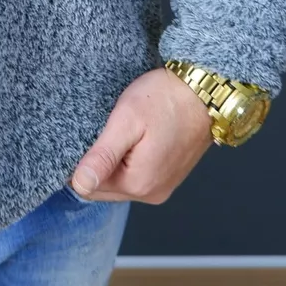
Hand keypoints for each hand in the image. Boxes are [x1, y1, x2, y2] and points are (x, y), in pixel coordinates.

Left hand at [69, 67, 213, 203]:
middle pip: (105, 187)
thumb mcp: (126, 121)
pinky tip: (134, 138)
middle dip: (99, 163)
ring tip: (123, 132)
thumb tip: (79, 184)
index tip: (91, 135)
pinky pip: (137, 176)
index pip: (89, 187)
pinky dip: (129, 161)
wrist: (205, 91)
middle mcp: (152, 193)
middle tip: (108, 130)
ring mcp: (163, 187)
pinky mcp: (169, 176)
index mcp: (139, 184)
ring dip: (114, 161)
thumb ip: (103, 156)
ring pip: (120, 182)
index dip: (82, 162)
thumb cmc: (165, 100)